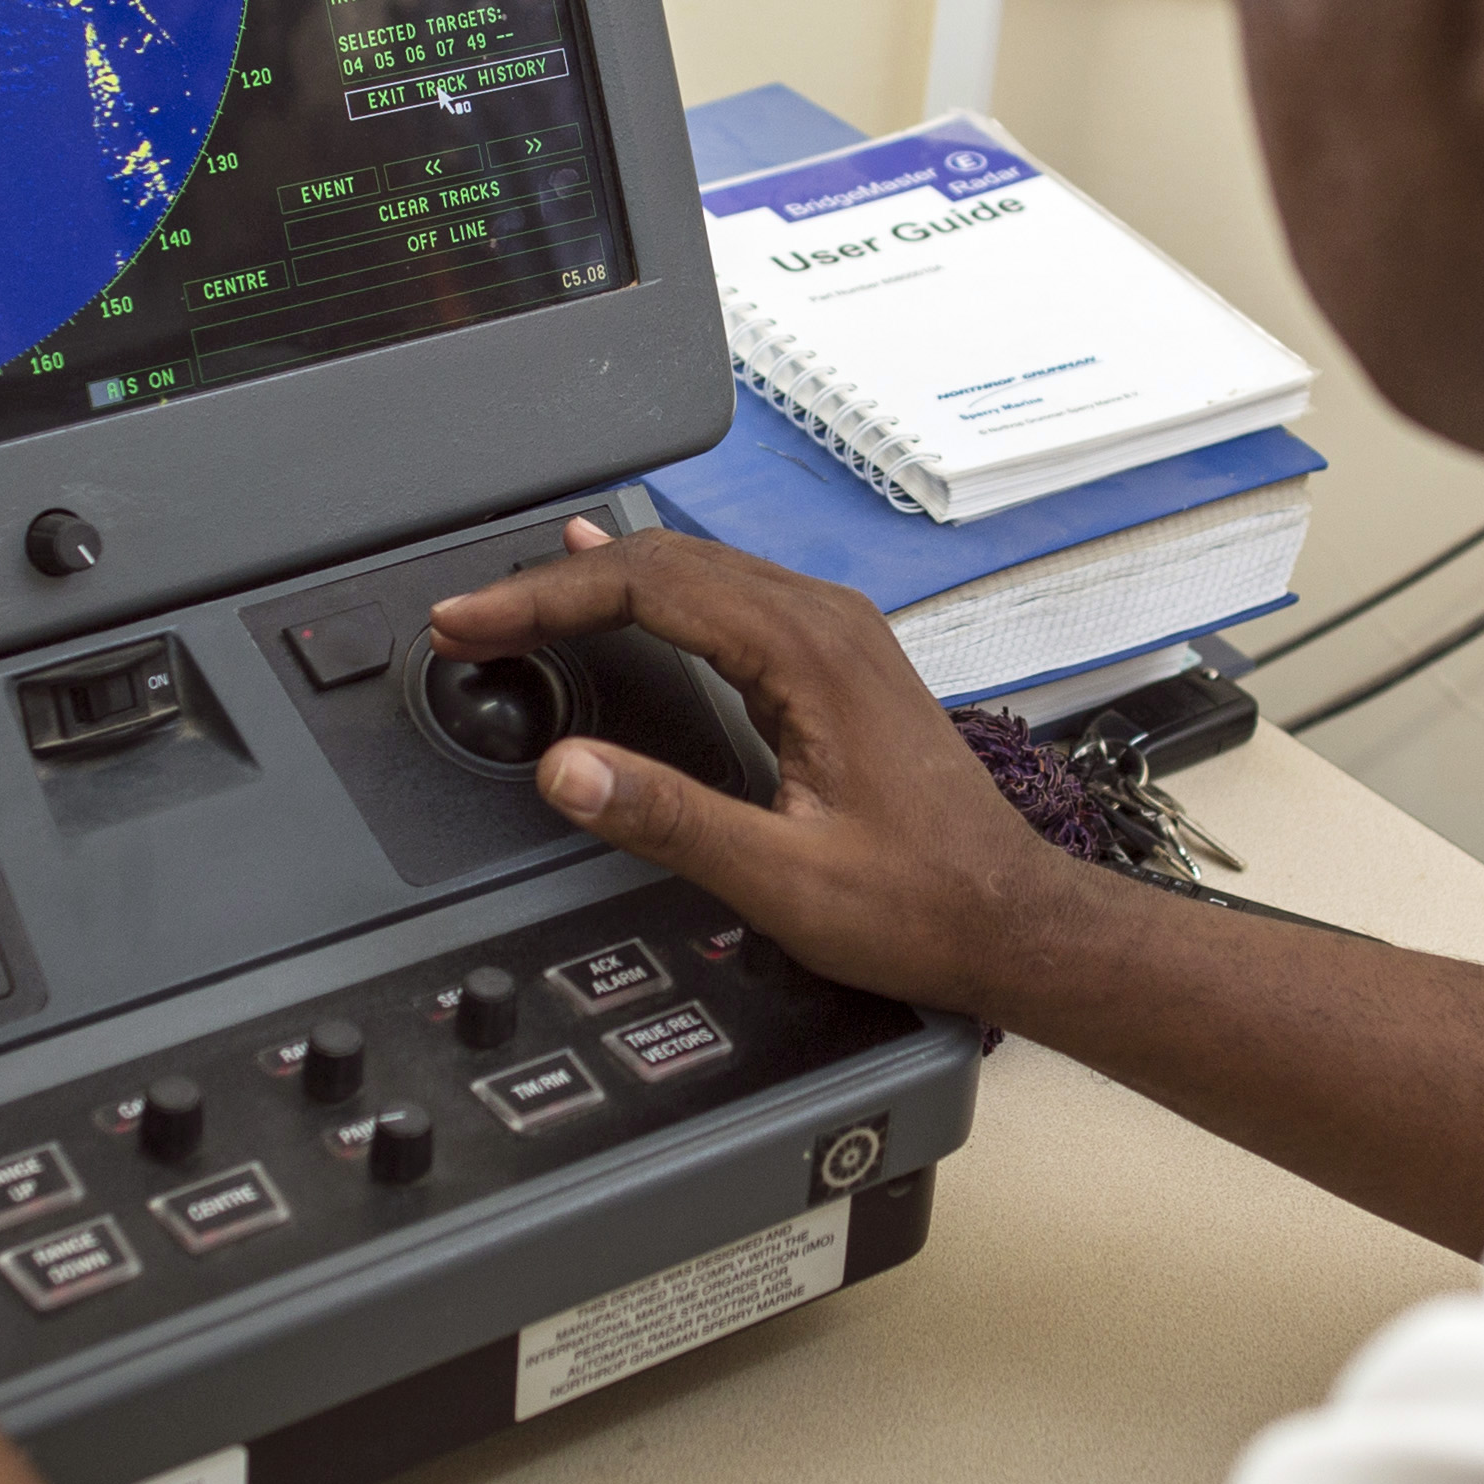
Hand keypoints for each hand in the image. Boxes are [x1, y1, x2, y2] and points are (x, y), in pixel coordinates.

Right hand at [425, 520, 1084, 1016]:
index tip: (470, 623)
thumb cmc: (923, 904)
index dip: (542, 600)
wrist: (1014, 920)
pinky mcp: (838, 660)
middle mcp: (826, 622)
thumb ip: (668, 819)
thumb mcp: (782, 878)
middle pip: (664, 563)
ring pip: (695, 571)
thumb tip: (566, 771)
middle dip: (554, 585)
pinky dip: (654, 590)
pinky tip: (622, 583)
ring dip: (600, 581)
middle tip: (472, 619)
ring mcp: (836, 635)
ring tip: (518, 598)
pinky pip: (727, 594)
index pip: (646, 587)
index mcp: (808, 652)